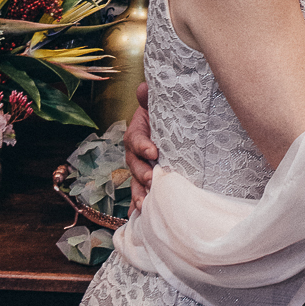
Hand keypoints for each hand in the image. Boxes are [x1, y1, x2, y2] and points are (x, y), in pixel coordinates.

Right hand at [124, 83, 155, 211]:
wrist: (170, 126)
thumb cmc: (163, 116)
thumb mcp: (158, 105)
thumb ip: (149, 97)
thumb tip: (143, 88)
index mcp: (136, 133)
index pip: (135, 139)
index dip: (142, 146)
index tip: (153, 151)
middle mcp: (136, 153)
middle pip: (134, 164)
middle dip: (141, 173)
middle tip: (150, 179)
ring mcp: (141, 168)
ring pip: (136, 182)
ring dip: (139, 193)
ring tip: (145, 203)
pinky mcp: (148, 180)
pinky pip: (141, 193)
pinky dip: (140, 205)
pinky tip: (142, 217)